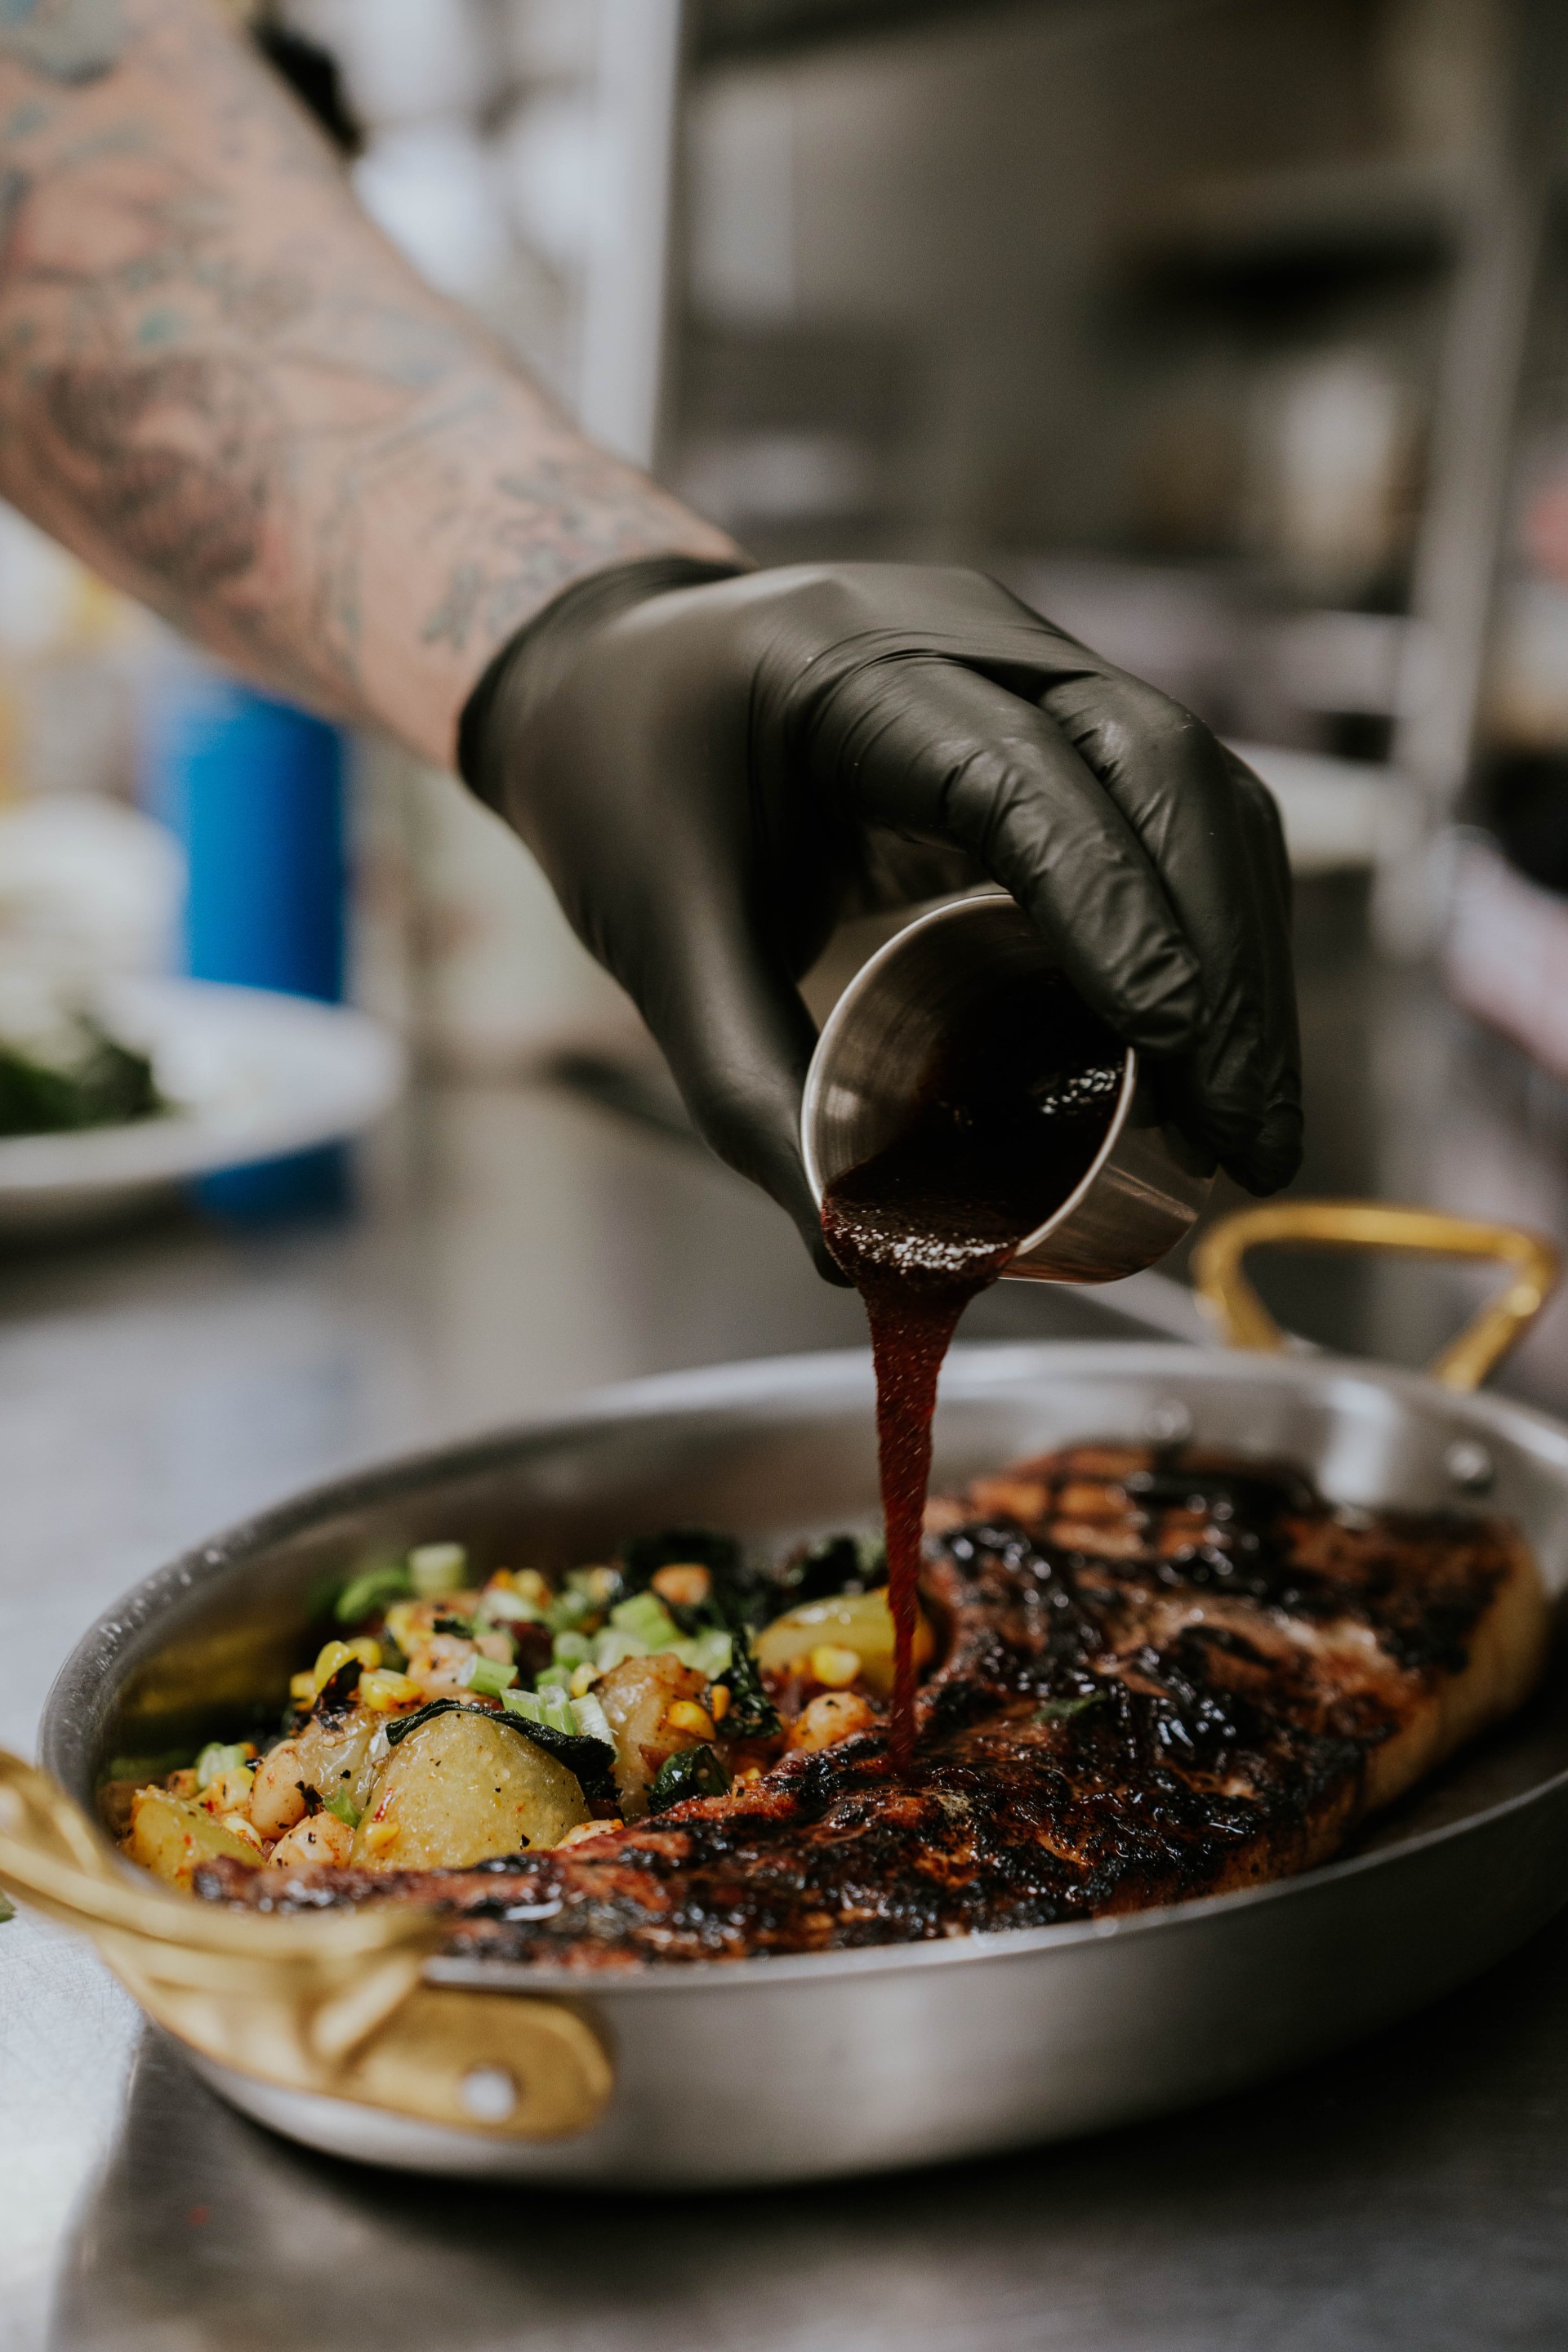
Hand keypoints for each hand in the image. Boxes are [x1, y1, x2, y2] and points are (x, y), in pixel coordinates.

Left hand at [459, 558, 1300, 1274]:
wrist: (606, 673)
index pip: (1020, 776)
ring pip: (1197, 786)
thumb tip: (850, 1257)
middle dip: (1220, 959)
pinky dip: (1211, 926)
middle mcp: (968, 636)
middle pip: (1158, 767)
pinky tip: (1218, 1045)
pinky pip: (1174, 805)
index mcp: (849, 666)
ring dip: (1242, 954)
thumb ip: (748, 1095)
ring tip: (1253, 1118)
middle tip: (1245, 1131)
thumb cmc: (622, 790)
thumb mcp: (660, 942)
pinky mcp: (1057, 715)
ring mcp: (1029, 662)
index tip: (1167, 1044)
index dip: (1110, 905)